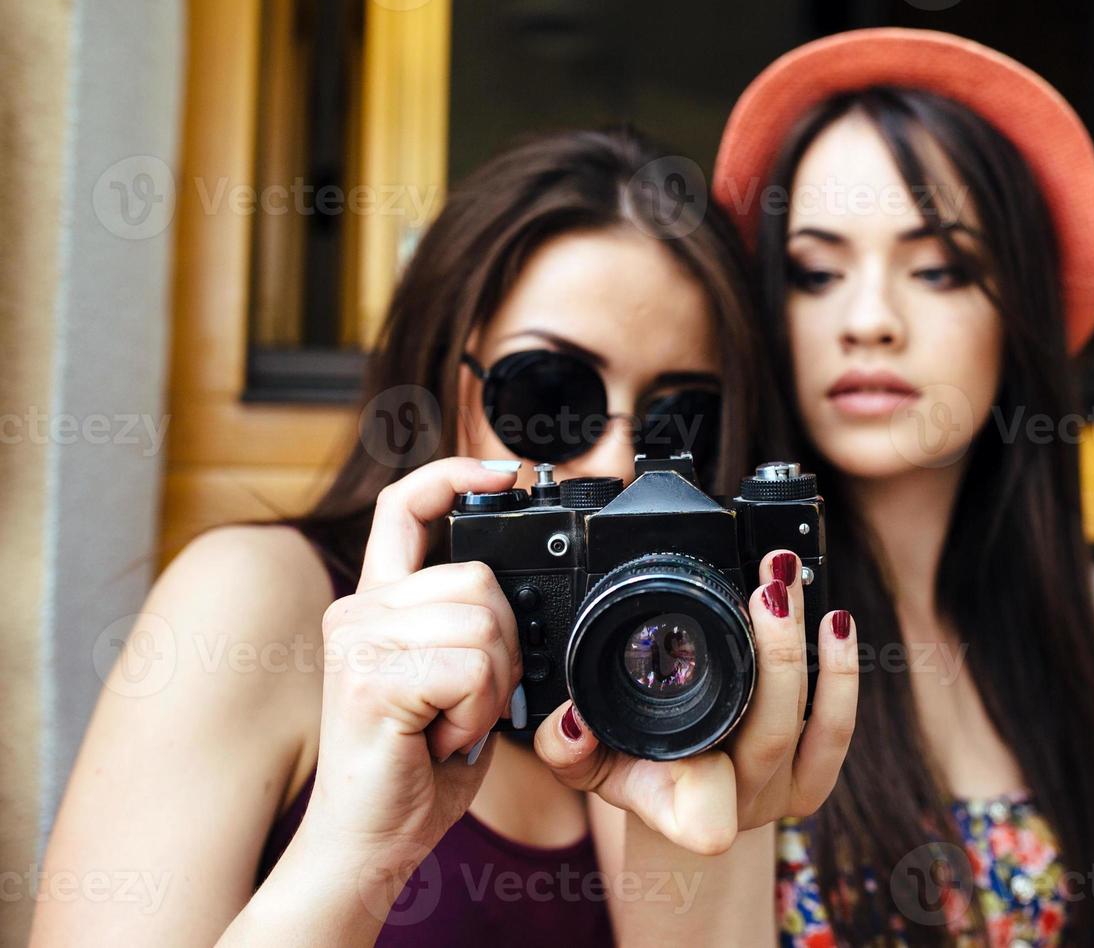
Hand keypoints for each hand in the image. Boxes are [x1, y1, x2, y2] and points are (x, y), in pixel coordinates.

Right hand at [299, 458, 522, 867]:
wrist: (369, 842)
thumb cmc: (414, 767)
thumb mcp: (450, 679)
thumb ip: (468, 625)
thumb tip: (514, 597)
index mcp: (378, 602)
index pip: (404, 507)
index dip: (452, 473)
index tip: (500, 470)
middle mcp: (359, 610)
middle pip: (479, 578)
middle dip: (502, 649)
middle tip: (465, 704)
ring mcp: (359, 639)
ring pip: (484, 624)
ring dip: (489, 689)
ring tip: (448, 723)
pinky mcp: (372, 677)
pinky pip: (474, 669)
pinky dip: (478, 713)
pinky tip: (441, 739)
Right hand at [534, 549, 857, 853]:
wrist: (685, 797)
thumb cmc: (637, 769)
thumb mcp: (590, 761)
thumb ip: (568, 747)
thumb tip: (570, 721)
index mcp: (680, 807)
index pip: (697, 819)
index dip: (704, 809)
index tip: (716, 772)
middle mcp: (738, 803)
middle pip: (769, 733)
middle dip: (776, 653)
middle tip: (766, 588)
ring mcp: (782, 792)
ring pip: (812, 724)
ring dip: (810, 647)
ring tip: (792, 582)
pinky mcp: (813, 776)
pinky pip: (836, 728)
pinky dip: (842, 674)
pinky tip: (835, 623)